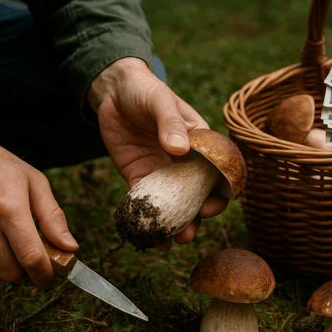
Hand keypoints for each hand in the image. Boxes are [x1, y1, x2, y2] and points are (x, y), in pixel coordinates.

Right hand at [0, 111, 76, 285]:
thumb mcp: (32, 179)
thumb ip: (53, 216)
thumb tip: (70, 247)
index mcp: (9, 208)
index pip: (31, 258)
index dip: (46, 274)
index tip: (52, 275)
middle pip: (11, 273)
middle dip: (27, 271)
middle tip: (31, 255)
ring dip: (5, 264)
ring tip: (8, 240)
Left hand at [88, 57, 227, 250]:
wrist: (113, 90)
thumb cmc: (145, 89)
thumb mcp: (159, 100)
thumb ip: (170, 122)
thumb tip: (180, 149)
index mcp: (200, 144)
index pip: (216, 172)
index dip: (218, 193)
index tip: (211, 206)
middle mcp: (184, 162)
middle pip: (195, 194)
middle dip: (194, 217)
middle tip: (187, 233)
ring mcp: (161, 171)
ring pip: (171, 203)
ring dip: (171, 224)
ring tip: (168, 242)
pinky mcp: (138, 175)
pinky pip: (143, 200)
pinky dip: (144, 218)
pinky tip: (145, 235)